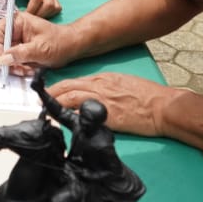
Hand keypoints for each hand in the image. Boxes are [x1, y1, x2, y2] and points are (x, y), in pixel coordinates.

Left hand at [0, 0, 60, 16]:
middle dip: (39, 15)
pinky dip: (50, 13)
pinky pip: (57, 7)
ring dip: (45, 15)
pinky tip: (39, 14)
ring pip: (55, 7)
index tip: (23, 16)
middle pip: (49, 5)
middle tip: (28, 20)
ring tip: (33, 18)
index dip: (31, 9)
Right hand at [0, 10, 76, 75]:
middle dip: (3, 59)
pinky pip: (8, 61)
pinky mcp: (16, 49)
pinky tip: (26, 69)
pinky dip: (15, 68)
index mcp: (17, 21)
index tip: (3, 61)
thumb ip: (21, 53)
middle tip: (14, 69)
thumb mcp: (40, 49)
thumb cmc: (59, 42)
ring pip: (0, 55)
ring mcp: (13, 40)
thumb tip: (3, 59)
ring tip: (24, 70)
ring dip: (10, 65)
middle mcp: (12, 29)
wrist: (69, 46)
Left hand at [46, 72, 180, 137]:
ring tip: (45, 112)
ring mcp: (102, 100)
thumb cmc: (148, 96)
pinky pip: (83, 115)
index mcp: (103, 78)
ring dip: (55, 104)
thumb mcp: (123, 83)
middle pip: (67, 87)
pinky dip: (71, 117)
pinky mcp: (107, 116)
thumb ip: (105, 87)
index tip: (49, 93)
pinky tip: (63, 122)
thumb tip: (91, 95)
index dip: (59, 87)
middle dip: (51, 94)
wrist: (162, 107)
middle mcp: (100, 86)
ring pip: (70, 98)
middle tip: (40, 102)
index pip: (74, 81)